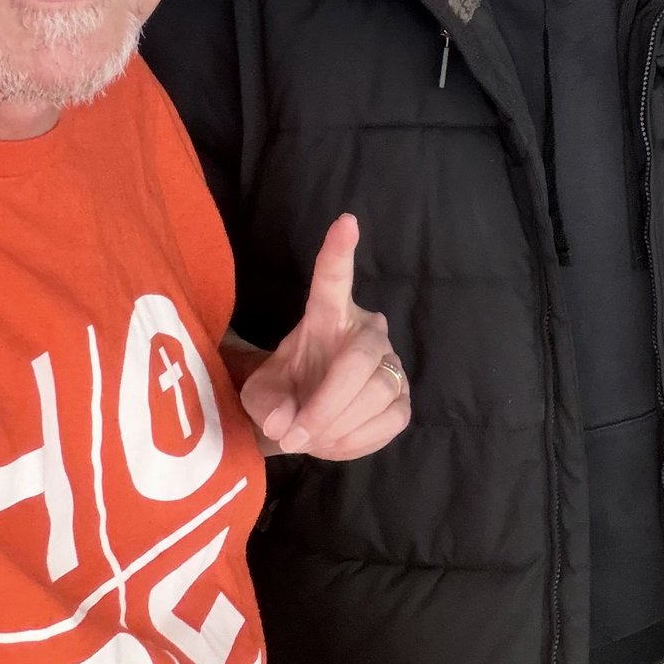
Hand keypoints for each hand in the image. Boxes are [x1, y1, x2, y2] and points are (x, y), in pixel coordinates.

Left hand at [241, 214, 409, 460]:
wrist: (305, 423)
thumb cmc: (282, 394)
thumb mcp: (259, 397)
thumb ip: (265, 405)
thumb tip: (285, 422)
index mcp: (326, 316)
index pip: (334, 280)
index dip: (339, 252)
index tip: (346, 222)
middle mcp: (366, 330)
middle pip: (358, 362)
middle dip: (326, 406)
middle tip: (294, 435)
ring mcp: (391, 362)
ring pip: (376, 394)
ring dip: (337, 428)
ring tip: (311, 439)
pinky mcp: (404, 397)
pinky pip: (389, 419)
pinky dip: (357, 441)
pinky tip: (337, 440)